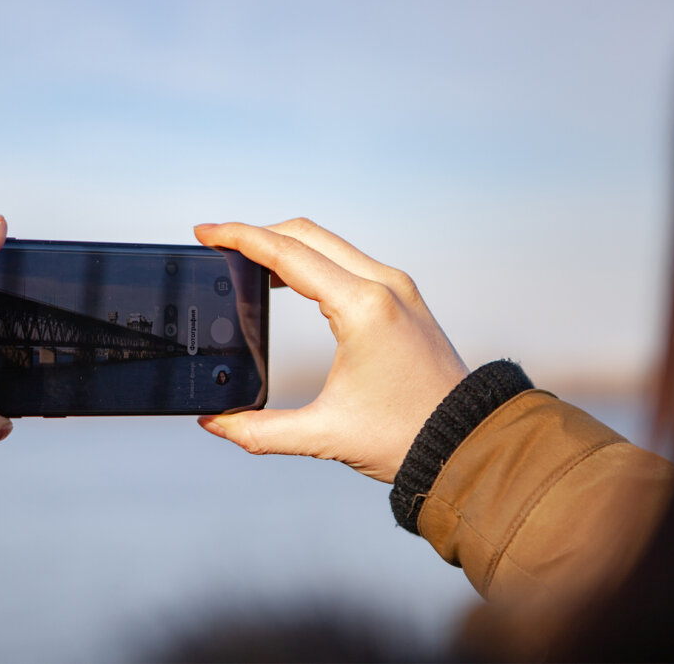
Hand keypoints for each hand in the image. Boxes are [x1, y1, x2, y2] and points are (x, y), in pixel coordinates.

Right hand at [194, 218, 468, 482]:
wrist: (469, 442)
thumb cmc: (406, 437)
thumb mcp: (325, 434)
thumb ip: (260, 431)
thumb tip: (215, 424)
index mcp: (362, 308)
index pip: (287, 254)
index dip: (239, 238)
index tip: (204, 232)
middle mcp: (383, 285)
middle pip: (305, 234)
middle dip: (256, 233)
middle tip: (216, 244)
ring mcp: (397, 287)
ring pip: (328, 243)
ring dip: (284, 244)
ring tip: (244, 262)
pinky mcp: (404, 297)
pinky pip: (347, 260)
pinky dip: (310, 259)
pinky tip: (287, 280)